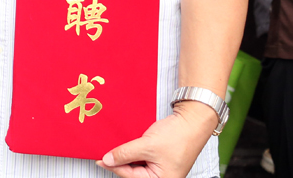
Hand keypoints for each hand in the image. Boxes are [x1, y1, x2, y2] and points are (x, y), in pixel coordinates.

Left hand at [99, 101, 218, 177]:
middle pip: (133, 172)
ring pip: (137, 165)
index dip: (113, 166)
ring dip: (127, 156)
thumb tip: (108, 160)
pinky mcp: (161, 159)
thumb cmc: (178, 135)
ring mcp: (162, 168)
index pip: (130, 176)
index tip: (99, 160)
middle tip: (105, 153)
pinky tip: (127, 145)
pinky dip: (134, 152)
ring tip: (116, 148)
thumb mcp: (147, 145)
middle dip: (120, 162)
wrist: (192, 120)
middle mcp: (162, 177)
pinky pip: (143, 158)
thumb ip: (126, 154)